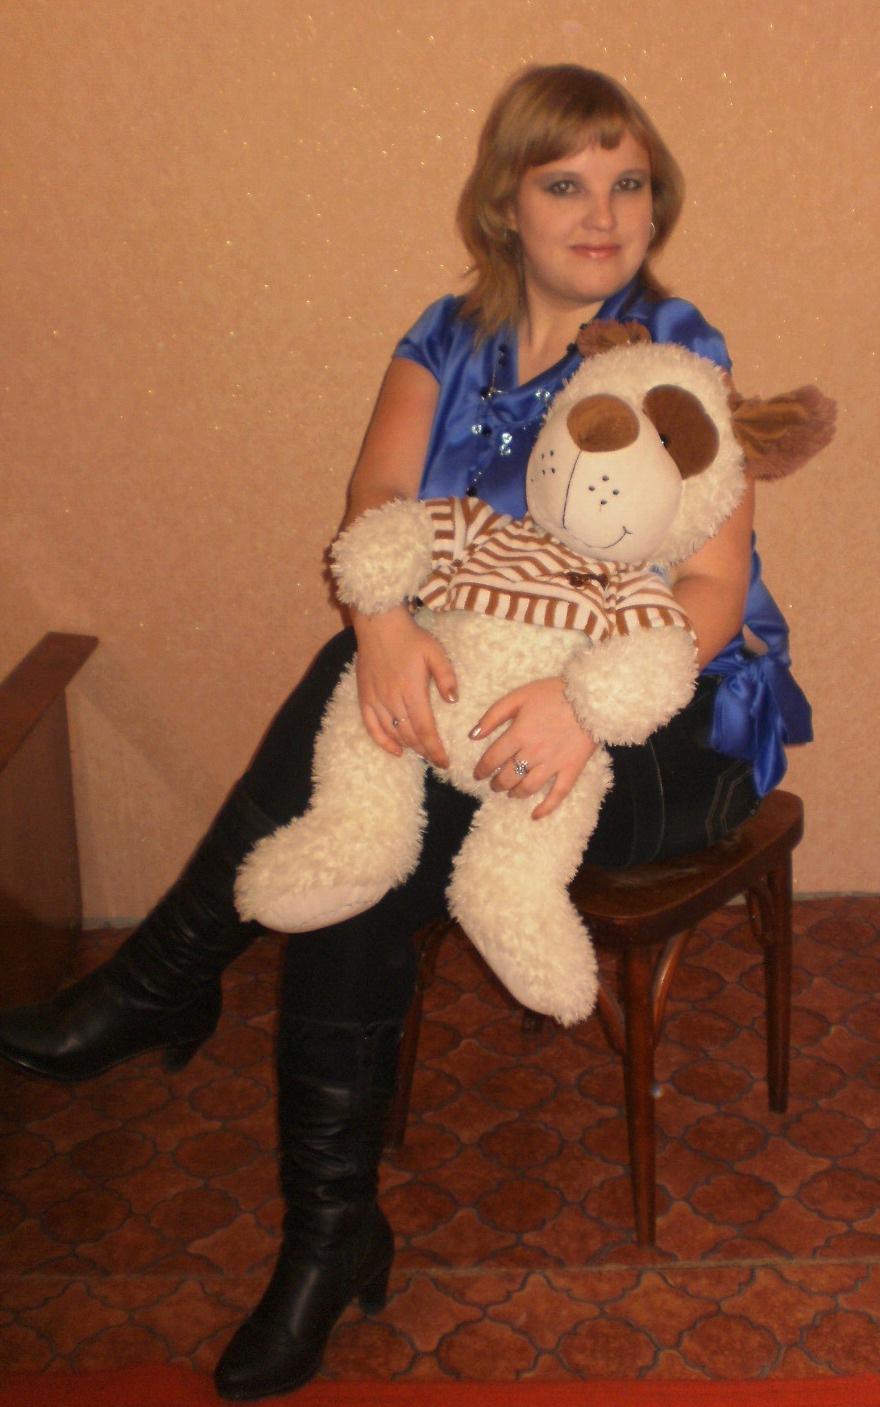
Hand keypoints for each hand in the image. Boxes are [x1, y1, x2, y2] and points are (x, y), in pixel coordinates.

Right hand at [353, 605, 457, 767]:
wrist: (379, 624)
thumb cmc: (410, 637)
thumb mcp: (435, 652)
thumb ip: (446, 677)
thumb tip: (453, 701)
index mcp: (412, 690)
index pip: (425, 729)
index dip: (435, 749)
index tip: (445, 762)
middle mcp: (392, 699)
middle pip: (410, 735)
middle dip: (426, 751)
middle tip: (437, 759)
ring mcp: (376, 700)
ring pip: (393, 733)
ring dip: (409, 747)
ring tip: (422, 753)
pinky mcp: (365, 697)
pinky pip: (372, 727)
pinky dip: (383, 743)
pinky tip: (396, 751)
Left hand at [471, 677, 596, 818]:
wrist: (590, 697)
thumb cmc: (553, 693)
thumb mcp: (519, 696)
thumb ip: (493, 716)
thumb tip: (473, 735)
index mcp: (518, 734)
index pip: (492, 759)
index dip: (481, 769)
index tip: (478, 774)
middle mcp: (533, 753)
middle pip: (508, 776)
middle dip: (497, 784)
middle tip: (494, 785)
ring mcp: (553, 763)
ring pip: (528, 787)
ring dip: (515, 793)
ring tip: (510, 793)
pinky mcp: (571, 769)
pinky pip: (558, 794)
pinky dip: (546, 808)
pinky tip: (535, 815)